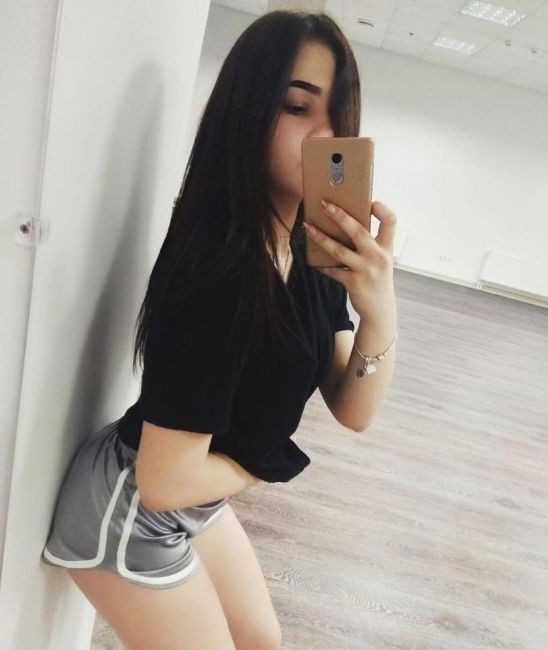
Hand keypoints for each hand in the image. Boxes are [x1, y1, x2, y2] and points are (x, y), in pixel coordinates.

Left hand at [303, 200, 396, 323]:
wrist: (380, 310)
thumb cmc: (377, 279)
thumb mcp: (381, 260)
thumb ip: (370, 245)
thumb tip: (344, 224)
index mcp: (387, 248)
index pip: (391, 221)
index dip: (381, 209)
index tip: (370, 202)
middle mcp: (378, 257)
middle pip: (359, 231)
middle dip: (341, 216)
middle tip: (325, 205)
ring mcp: (365, 270)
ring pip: (339, 250)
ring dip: (321, 237)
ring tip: (308, 227)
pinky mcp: (353, 283)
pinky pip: (333, 270)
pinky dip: (323, 265)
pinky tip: (315, 262)